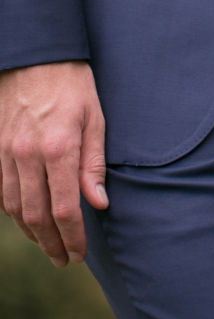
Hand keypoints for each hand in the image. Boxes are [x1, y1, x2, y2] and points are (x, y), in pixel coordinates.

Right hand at [0, 61, 107, 266]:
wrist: (34, 58)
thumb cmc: (72, 85)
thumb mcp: (95, 118)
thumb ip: (94, 163)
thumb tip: (99, 203)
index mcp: (57, 150)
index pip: (64, 209)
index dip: (72, 236)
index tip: (80, 253)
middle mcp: (26, 157)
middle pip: (36, 216)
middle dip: (51, 244)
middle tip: (65, 260)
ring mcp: (6, 155)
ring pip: (14, 209)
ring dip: (31, 234)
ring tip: (49, 248)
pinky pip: (2, 192)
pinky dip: (14, 213)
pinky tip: (27, 221)